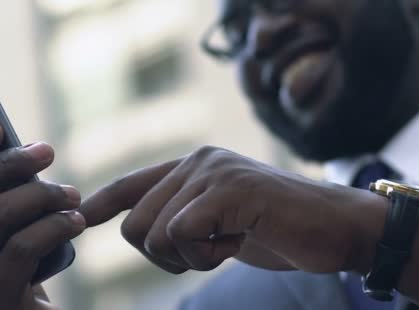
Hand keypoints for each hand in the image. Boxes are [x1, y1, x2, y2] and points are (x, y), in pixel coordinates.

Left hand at [80, 146, 383, 274]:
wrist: (336, 228)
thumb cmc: (277, 230)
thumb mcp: (222, 223)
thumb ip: (184, 217)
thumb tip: (140, 229)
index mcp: (192, 166)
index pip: (132, 184)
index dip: (103, 203)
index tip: (82, 218)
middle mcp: (197, 161)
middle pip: (135, 223)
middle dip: (164, 255)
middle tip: (207, 252)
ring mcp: (213, 172)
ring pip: (154, 232)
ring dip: (187, 257)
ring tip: (227, 244)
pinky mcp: (230, 189)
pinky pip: (183, 234)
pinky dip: (206, 255)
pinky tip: (237, 243)